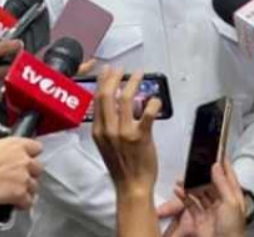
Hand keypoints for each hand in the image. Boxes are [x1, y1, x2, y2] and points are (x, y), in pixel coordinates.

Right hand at [0, 137, 43, 207]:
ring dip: (27, 189)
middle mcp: (23, 160)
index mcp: (15, 145)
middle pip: (38, 167)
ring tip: (15, 192)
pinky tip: (15, 203)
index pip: (36, 147)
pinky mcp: (21, 194)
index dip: (31, 154)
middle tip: (19, 177)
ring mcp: (24, 178)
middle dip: (30, 173)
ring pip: (35, 185)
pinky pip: (28, 201)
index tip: (27, 157)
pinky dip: (23, 204)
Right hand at [91, 67, 161, 197]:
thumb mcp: (105, 144)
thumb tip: (114, 105)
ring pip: (125, 100)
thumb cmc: (120, 166)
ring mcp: (124, 133)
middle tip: (121, 68)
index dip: (103, 82)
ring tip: (139, 74)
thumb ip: (107, 126)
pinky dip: (153, 103)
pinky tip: (156, 99)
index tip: (107, 71)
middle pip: (108, 96)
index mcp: (98, 131)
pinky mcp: (140, 137)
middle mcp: (108, 130)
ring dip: (133, 83)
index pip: (97, 100)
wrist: (132, 185)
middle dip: (114, 77)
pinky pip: (147, 114)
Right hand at [163, 162, 245, 236]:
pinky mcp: (200, 218)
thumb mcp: (230, 202)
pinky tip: (178, 190)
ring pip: (199, 192)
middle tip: (194, 163)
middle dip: (202, 174)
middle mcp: (222, 202)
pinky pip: (191, 204)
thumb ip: (222, 183)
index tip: (216, 151)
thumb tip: (216, 167)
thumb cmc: (232, 229)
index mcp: (233, 196)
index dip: (223, 163)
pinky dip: (184, 196)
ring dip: (191, 184)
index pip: (228, 175)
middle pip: (211, 183)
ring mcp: (210, 210)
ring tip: (182, 177)